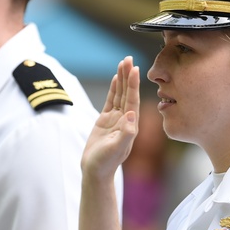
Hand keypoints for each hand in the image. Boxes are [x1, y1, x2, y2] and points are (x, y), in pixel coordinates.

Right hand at [82, 57, 140, 179]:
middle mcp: (126, 120)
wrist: (95, 171)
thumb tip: (132, 115)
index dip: (133, 84)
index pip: (132, 100)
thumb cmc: (105, 163)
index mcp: (131, 125)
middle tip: (128, 58)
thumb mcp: (117, 149)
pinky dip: (114, 89)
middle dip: (128, 76)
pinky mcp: (105, 120)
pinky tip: (116, 78)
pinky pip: (111, 101)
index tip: (135, 69)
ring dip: (122, 79)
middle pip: (128, 93)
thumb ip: (126, 133)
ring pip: (120, 94)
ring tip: (123, 63)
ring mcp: (116, 119)